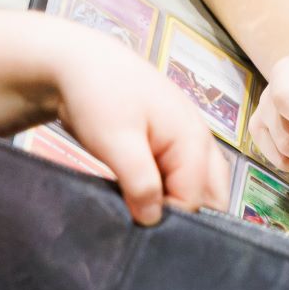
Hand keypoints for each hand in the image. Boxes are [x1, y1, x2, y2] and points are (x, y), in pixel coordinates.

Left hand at [49, 30, 228, 225]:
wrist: (77, 62)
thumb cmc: (98, 95)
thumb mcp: (116, 143)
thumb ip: (140, 183)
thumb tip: (153, 219)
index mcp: (194, 139)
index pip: (195, 198)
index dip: (168, 218)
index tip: (136, 226)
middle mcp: (199, 140)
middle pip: (211, 194)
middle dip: (185, 214)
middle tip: (146, 224)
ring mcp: (186, 140)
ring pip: (198, 185)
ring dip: (175, 201)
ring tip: (141, 211)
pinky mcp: (169, 142)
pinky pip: (180, 175)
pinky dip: (166, 190)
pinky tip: (139, 196)